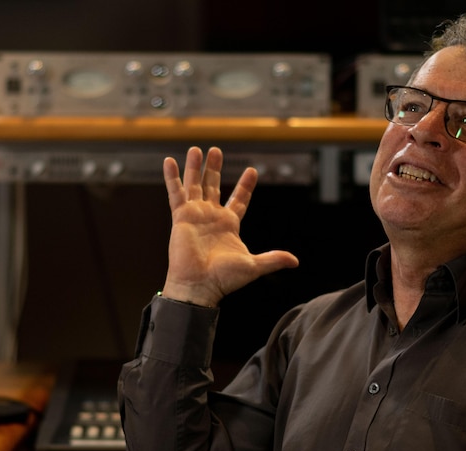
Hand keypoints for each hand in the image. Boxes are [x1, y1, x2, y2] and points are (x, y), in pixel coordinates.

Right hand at [160, 146, 298, 306]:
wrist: (199, 286)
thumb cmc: (224, 279)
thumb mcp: (254, 266)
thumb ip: (273, 259)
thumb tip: (296, 261)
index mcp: (229, 224)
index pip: (239, 200)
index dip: (245, 186)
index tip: (252, 170)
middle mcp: (211, 217)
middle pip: (213, 186)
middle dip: (214, 168)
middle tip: (216, 150)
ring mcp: (195, 215)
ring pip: (195, 185)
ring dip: (195, 167)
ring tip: (196, 149)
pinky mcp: (181, 217)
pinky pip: (176, 193)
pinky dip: (173, 177)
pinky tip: (170, 161)